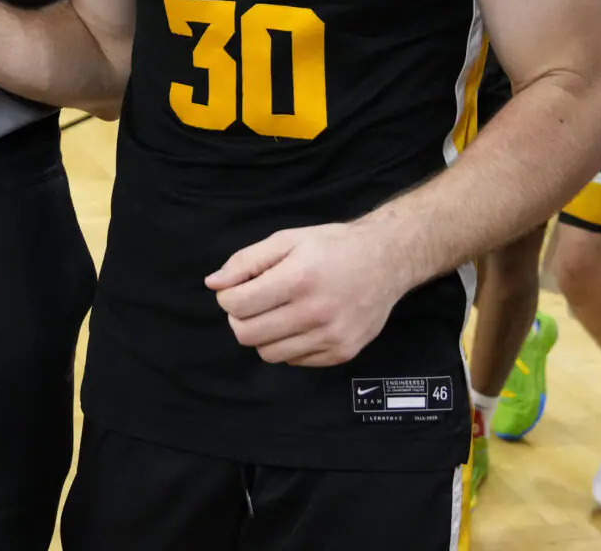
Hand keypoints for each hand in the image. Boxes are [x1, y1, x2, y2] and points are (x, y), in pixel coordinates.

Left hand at [206, 222, 409, 367]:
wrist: (387, 260)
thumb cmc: (333, 246)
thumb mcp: (287, 239)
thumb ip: (246, 261)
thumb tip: (213, 284)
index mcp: (298, 278)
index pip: (237, 305)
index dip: (227, 297)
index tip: (237, 289)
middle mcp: (315, 312)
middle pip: (247, 335)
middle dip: (240, 318)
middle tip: (253, 302)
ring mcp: (331, 337)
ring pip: (268, 353)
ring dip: (263, 334)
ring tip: (277, 312)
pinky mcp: (342, 353)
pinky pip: (294, 361)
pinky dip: (288, 345)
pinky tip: (300, 323)